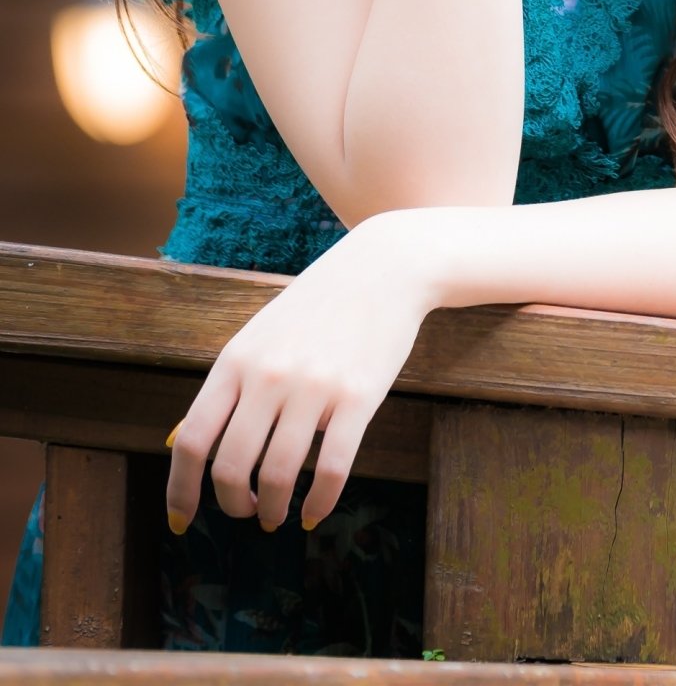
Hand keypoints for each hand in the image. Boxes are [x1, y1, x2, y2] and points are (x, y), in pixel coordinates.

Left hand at [164, 216, 432, 533]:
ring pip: (277, 476)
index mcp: (236, 360)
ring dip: (271, 509)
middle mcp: (268, 376)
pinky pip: (331, 469)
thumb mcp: (258, 335)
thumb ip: (228, 386)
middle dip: (231, 505)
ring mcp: (314, 387)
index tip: (182, 521)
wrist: (381, 268)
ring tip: (276, 515)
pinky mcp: (359, 397)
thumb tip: (185, 442)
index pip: (193, 440)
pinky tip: (314, 512)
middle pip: (230, 467)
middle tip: (244, 512)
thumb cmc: (315, 306)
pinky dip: (319, 503)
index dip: (181, 490)